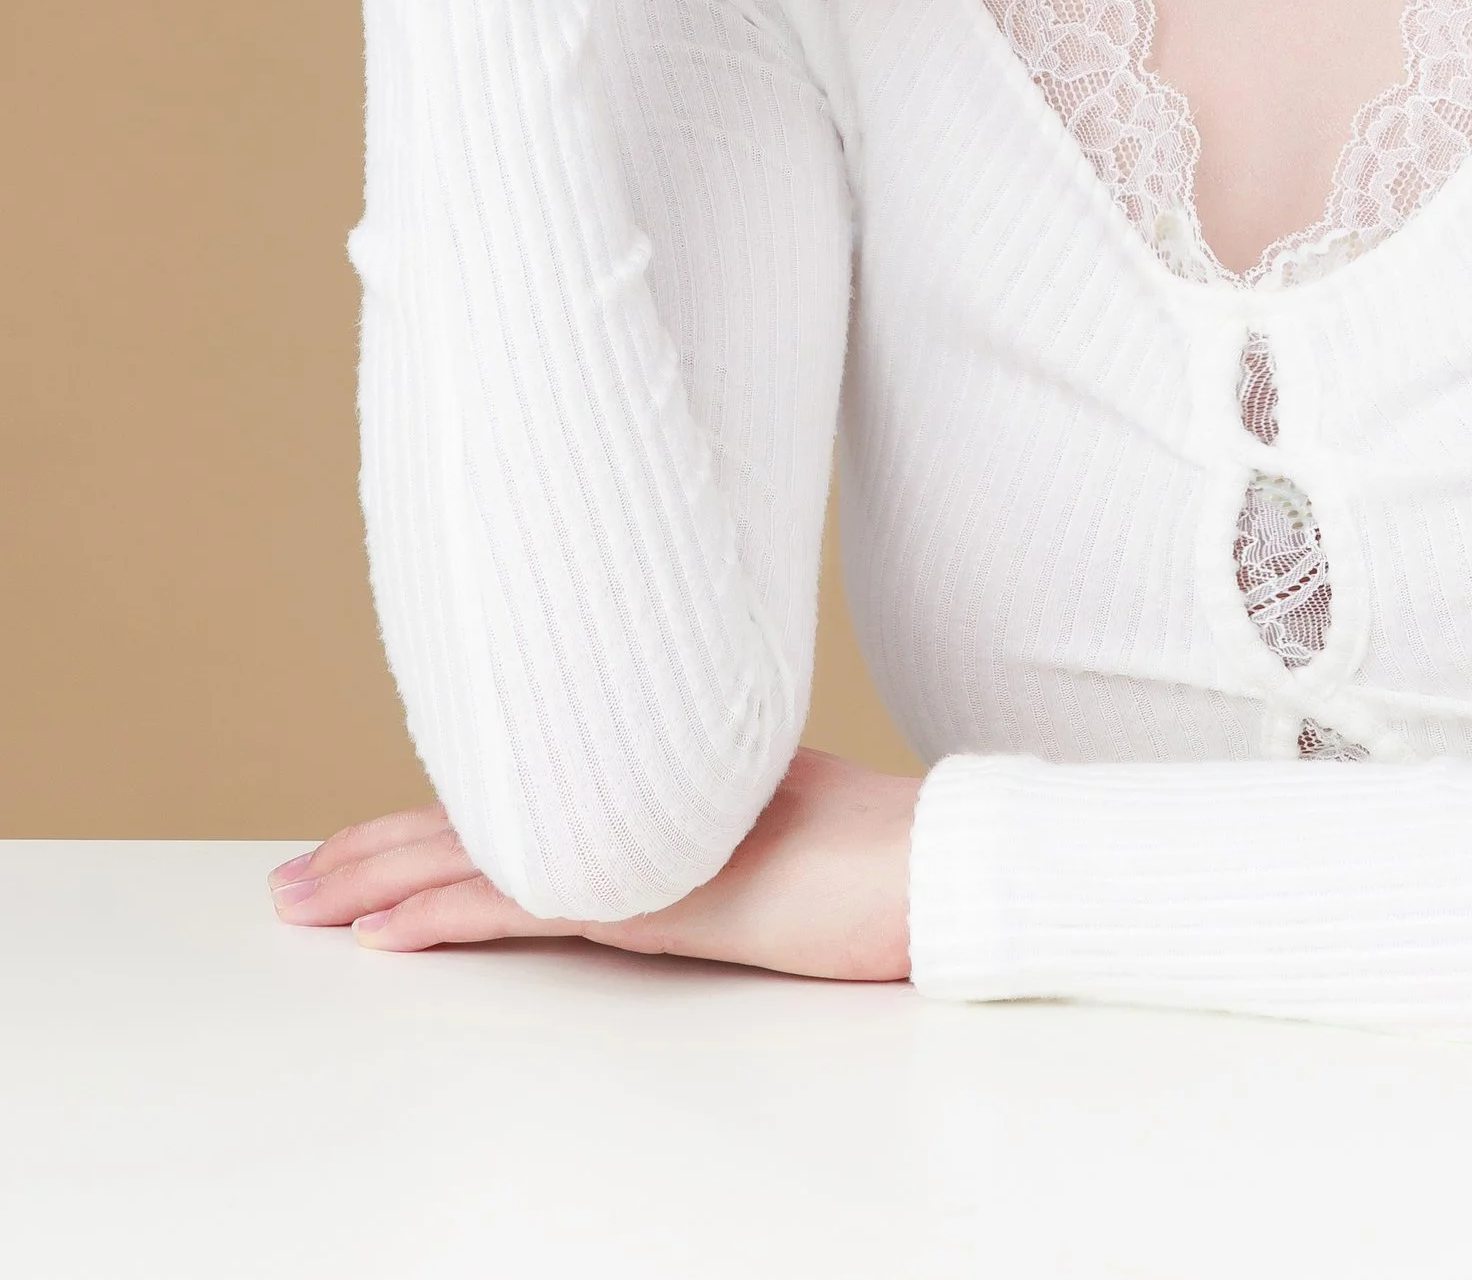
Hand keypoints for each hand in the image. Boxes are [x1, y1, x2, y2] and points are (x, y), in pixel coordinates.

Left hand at [267, 747, 917, 978]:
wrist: (926, 862)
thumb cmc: (866, 851)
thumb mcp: (764, 828)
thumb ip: (694, 831)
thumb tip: (654, 855)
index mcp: (645, 793)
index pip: (509, 806)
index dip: (424, 822)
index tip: (354, 847)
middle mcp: (625, 810)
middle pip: (471, 825)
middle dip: (369, 851)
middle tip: (289, 881)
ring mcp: (632, 847)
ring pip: (476, 858)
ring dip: (377, 881)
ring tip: (305, 903)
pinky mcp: (645, 894)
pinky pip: (520, 906)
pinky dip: (441, 915)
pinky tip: (384, 933)